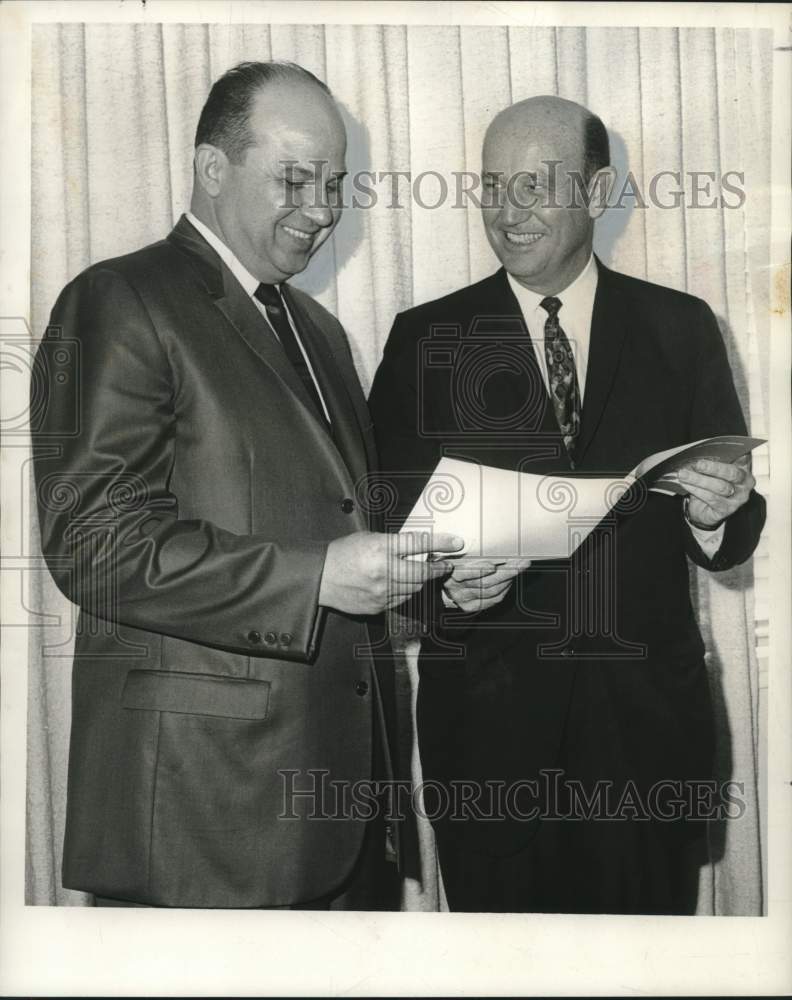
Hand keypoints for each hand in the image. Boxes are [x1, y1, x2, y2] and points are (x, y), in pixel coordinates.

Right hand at [319, 531, 463, 614]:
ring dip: (422, 580)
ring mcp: (382, 592)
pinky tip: (404, 585)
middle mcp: (384, 571)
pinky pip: (402, 599)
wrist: (319, 578)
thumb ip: (393, 543)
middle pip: (423, 571)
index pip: (419, 544)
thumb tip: (417, 546)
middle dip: (439, 568)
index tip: (456, 543)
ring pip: (415, 588)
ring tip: (424, 573)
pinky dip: (407, 592)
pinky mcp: (379, 606)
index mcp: (381, 549)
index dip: (441, 543)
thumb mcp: (367, 538)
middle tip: (446, 564)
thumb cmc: (342, 554)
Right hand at [443, 556, 531, 613]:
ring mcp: (464, 599)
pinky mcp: (471, 606)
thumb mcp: (455, 555)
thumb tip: (490, 546)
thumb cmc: (452, 565)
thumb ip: (467, 554)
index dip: (480, 569)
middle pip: (484, 583)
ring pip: (491, 591)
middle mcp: (455, 589)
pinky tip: (510, 581)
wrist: (442, 584)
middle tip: (520, 563)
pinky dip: (504, 590)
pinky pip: (492, 600)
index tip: (495, 564)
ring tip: (519, 568)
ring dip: (508, 580)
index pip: (464, 574)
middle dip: (505, 572)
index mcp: (449, 574)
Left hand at [678, 456, 753, 528]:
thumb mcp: (710, 471)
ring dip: (699, 479)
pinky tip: (686, 485)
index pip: (742, 457)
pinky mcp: (727, 509)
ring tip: (683, 474)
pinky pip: (712, 498)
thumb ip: (709, 463)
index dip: (732, 452)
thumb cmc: (708, 485)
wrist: (704, 510)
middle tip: (698, 464)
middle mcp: (745, 483)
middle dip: (714, 468)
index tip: (717, 448)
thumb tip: (695, 456)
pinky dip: (697, 490)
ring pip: (720, 486)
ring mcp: (738, 498)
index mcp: (744, 468)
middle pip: (732, 473)